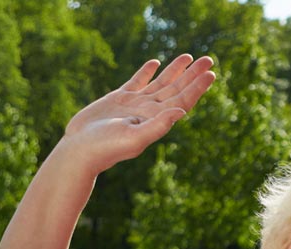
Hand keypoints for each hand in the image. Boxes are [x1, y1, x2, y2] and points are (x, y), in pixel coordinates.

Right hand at [59, 55, 216, 174]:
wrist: (80, 148)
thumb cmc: (106, 147)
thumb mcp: (135, 137)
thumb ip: (158, 126)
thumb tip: (181, 113)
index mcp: (156, 120)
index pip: (182, 101)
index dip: (197, 88)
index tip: (211, 74)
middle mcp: (149, 111)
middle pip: (176, 89)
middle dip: (192, 75)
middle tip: (208, 59)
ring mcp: (135, 104)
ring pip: (160, 83)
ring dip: (175, 70)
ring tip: (189, 57)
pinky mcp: (118, 99)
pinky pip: (137, 82)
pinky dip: (147, 72)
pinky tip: (156, 63)